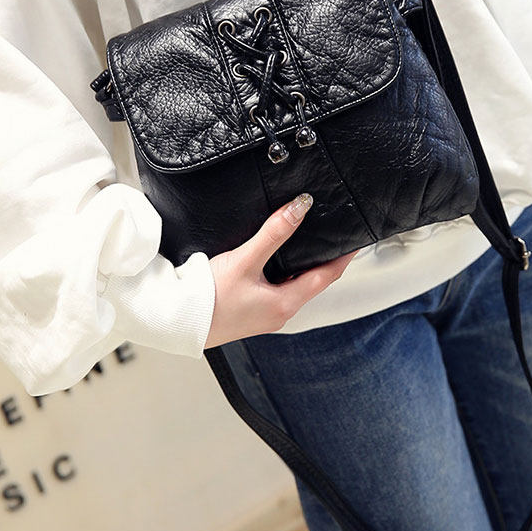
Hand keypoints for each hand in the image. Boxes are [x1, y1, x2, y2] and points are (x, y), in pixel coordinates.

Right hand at [205, 194, 357, 347]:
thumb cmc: (207, 299)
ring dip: (303, 267)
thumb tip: (299, 208)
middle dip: (325, 262)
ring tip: (310, 245)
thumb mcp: (244, 260)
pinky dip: (284, 274)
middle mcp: (279, 313)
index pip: (326, 277)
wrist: (175, 321)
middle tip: (335, 239)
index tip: (355, 242)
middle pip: (313, 282)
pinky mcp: (251, 312)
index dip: (343, 258)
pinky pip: (277, 290)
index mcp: (285, 304)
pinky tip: (275, 261)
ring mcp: (265, 315)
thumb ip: (273, 233)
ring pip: (294, 286)